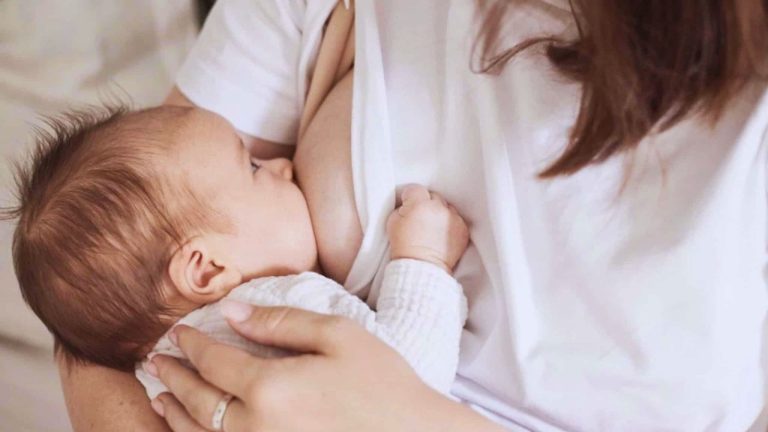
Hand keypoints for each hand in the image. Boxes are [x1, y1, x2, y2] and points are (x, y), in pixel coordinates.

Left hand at [146, 301, 462, 431]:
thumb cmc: (383, 384)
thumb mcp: (339, 337)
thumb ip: (282, 322)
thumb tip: (233, 312)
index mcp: (271, 387)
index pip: (214, 362)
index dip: (191, 345)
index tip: (176, 332)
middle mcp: (255, 428)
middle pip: (198, 400)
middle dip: (173, 376)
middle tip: (156, 361)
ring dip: (174, 412)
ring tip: (160, 396)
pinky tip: (191, 429)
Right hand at [387, 184, 469, 272]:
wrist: (420, 267)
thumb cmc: (404, 246)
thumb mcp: (392, 222)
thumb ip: (402, 207)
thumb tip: (408, 203)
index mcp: (419, 204)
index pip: (415, 189)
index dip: (410, 197)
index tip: (408, 205)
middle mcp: (439, 208)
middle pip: (433, 196)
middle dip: (426, 204)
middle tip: (420, 218)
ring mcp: (453, 218)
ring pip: (446, 206)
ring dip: (440, 213)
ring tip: (432, 227)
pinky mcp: (462, 229)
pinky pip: (456, 219)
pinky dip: (450, 224)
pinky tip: (441, 234)